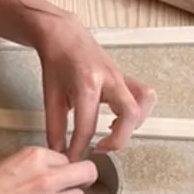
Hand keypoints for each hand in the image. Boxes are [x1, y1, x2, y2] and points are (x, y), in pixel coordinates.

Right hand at [0, 146, 95, 193]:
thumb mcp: (6, 165)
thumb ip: (33, 168)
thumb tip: (52, 174)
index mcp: (34, 157)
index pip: (68, 159)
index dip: (63, 169)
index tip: (61, 175)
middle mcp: (44, 179)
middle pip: (87, 175)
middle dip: (81, 181)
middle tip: (74, 188)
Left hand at [36, 16, 156, 161]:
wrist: (64, 35)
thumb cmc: (57, 59)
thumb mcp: (50, 94)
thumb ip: (55, 125)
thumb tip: (59, 149)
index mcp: (87, 83)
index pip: (87, 126)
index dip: (79, 148)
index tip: (73, 157)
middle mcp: (109, 79)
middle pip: (129, 115)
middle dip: (117, 140)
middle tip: (100, 148)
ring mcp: (120, 77)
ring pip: (143, 104)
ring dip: (133, 125)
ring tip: (114, 133)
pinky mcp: (125, 78)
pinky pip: (143, 96)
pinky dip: (138, 112)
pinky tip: (120, 120)